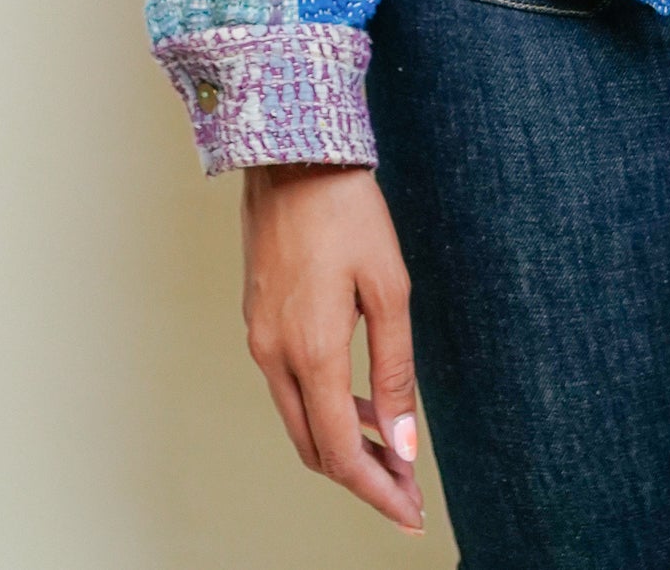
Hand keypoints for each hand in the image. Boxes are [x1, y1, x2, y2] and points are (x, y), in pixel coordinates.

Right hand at [240, 163, 424, 535]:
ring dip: (341, 445)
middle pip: (314, 448)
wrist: (292, 155)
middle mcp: (274, 355)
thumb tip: (403, 443)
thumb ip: (394, 371)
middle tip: (407, 491)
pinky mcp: (257, 321)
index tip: (412, 513)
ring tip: (391, 450)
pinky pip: (288, 387)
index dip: (378, 491)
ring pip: (298, 421)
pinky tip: (357, 401)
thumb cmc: (348, 211)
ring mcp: (259, 339)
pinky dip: (323, 409)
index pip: (340, 453)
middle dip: (362, 478)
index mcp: (309, 351)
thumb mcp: (389, 287)